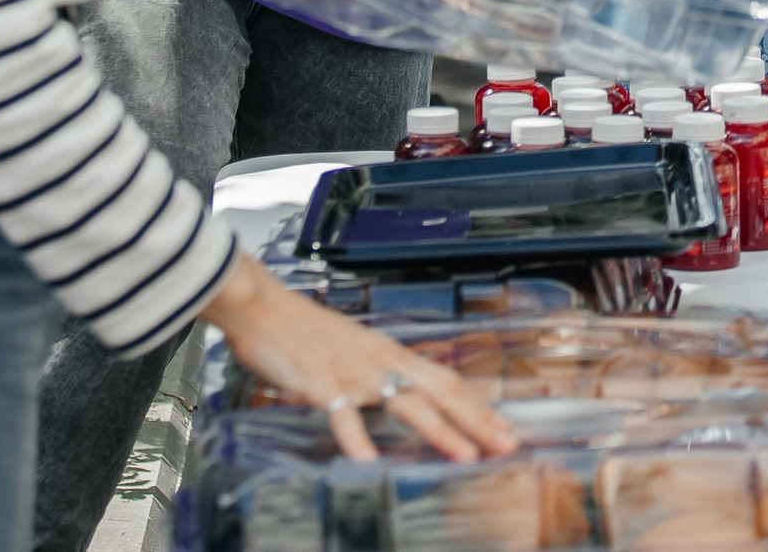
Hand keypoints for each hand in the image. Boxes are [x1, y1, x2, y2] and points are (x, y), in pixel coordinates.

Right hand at [205, 256, 518, 462]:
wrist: (262, 305)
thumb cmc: (302, 330)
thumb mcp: (353, 349)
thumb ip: (378, 372)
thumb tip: (403, 394)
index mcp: (389, 353)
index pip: (445, 381)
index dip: (477, 406)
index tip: (504, 427)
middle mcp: (379, 360)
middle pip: (439, 391)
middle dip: (476, 421)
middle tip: (505, 444)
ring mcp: (353, 372)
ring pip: (405, 402)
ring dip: (439, 430)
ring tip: (463, 455)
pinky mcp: (320, 382)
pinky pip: (341, 413)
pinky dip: (355, 437)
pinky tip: (367, 461)